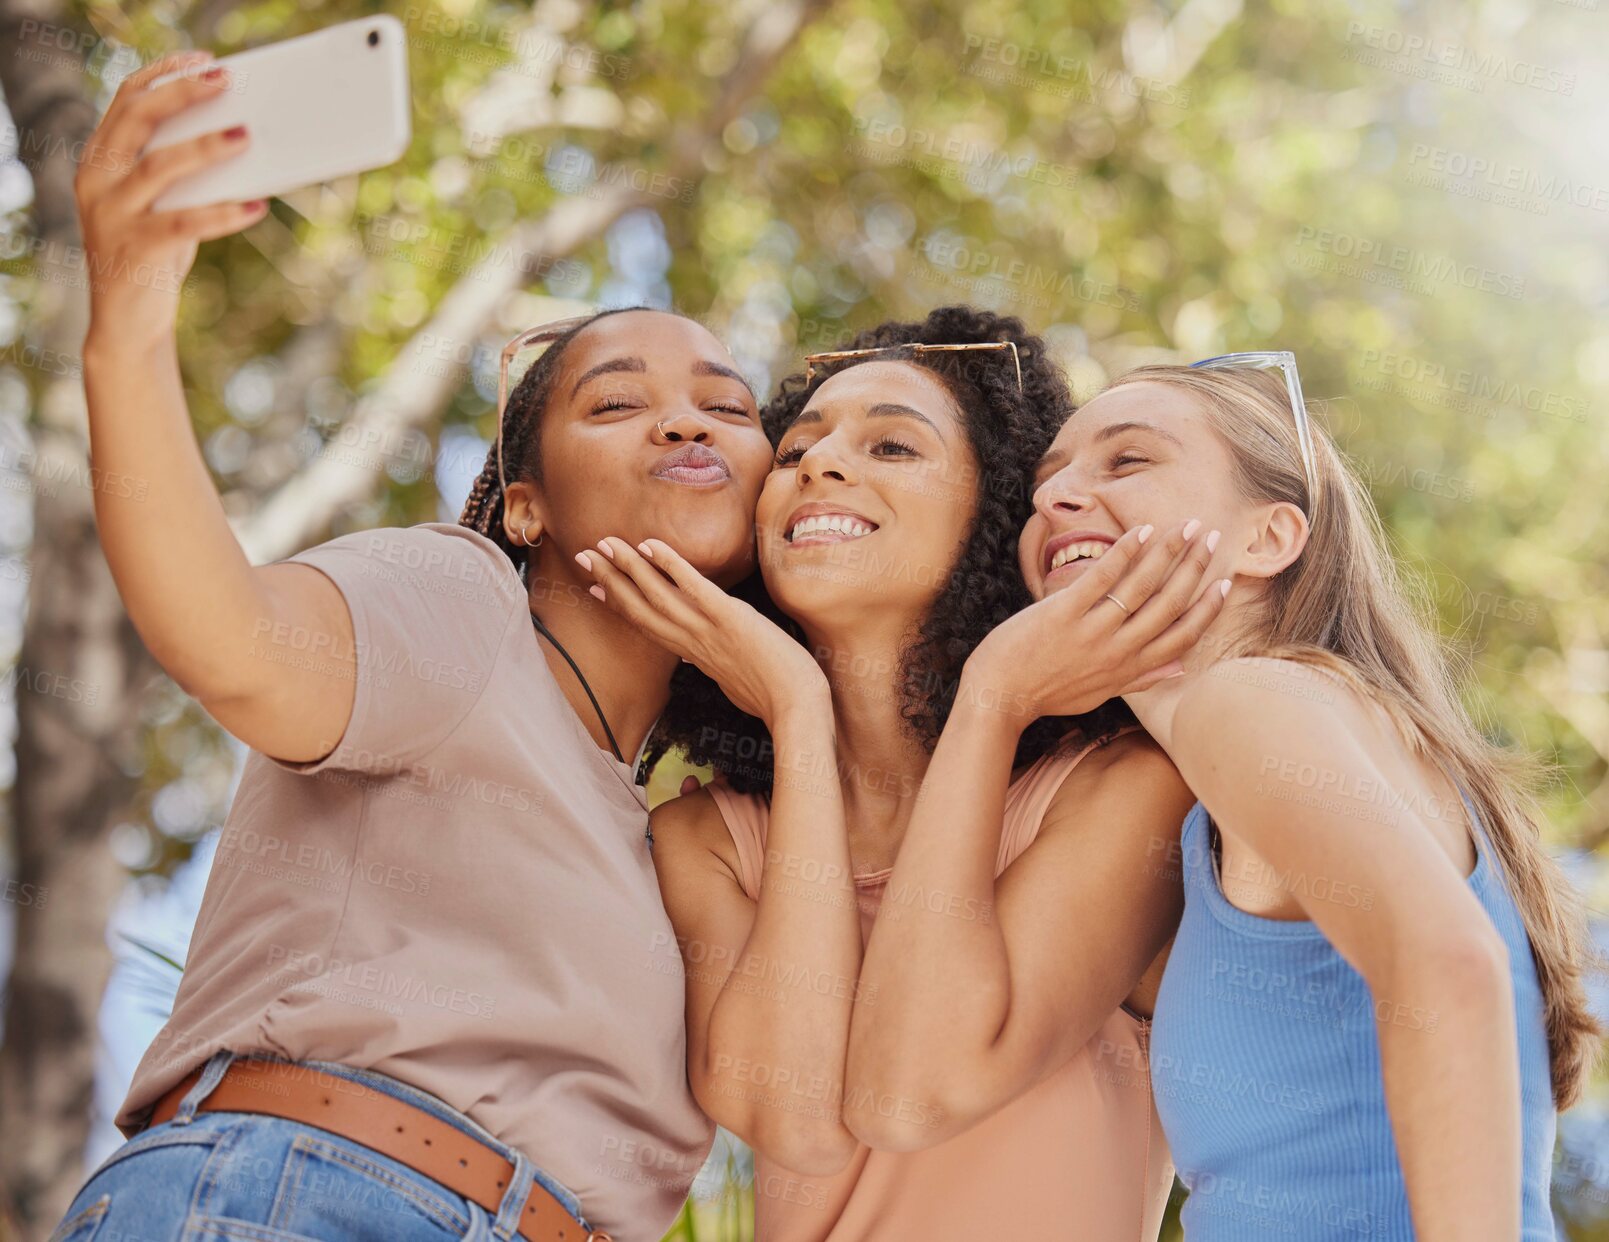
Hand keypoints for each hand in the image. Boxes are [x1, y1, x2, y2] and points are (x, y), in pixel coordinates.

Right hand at [75, 50, 266, 345]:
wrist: (127, 322)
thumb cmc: (154, 254)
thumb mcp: (163, 204)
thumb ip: (184, 174)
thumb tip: (243, 139)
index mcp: (99, 159)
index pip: (126, 99)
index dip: (163, 74)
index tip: (203, 59)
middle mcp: (97, 179)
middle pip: (138, 120)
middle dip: (182, 95)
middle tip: (225, 81)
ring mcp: (111, 213)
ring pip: (159, 166)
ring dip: (205, 147)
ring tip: (246, 135)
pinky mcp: (135, 248)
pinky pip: (184, 223)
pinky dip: (223, 213)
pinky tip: (257, 207)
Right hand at [578, 537, 829, 725]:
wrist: (797, 709)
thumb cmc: (776, 698)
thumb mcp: (735, 681)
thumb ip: (716, 664)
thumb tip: (702, 658)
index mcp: (695, 655)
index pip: (648, 626)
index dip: (620, 606)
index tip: (597, 589)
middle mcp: (693, 642)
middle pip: (641, 608)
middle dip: (611, 580)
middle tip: (585, 556)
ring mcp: (708, 629)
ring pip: (657, 595)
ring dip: (629, 566)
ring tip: (606, 543)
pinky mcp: (729, 617)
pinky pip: (693, 587)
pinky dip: (670, 565)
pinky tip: (650, 545)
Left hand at [965, 519, 1228, 722]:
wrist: (999, 696)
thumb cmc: (1048, 693)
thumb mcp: (1100, 694)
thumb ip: (1141, 679)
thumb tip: (1181, 670)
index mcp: (1130, 668)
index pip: (1182, 636)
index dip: (1208, 609)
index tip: (1225, 583)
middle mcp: (1118, 650)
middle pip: (1170, 604)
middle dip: (1195, 567)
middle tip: (1210, 537)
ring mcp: (1092, 631)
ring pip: (1143, 586)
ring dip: (1169, 552)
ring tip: (1186, 526)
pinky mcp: (1063, 613)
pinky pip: (1102, 578)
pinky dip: (1124, 552)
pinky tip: (1141, 530)